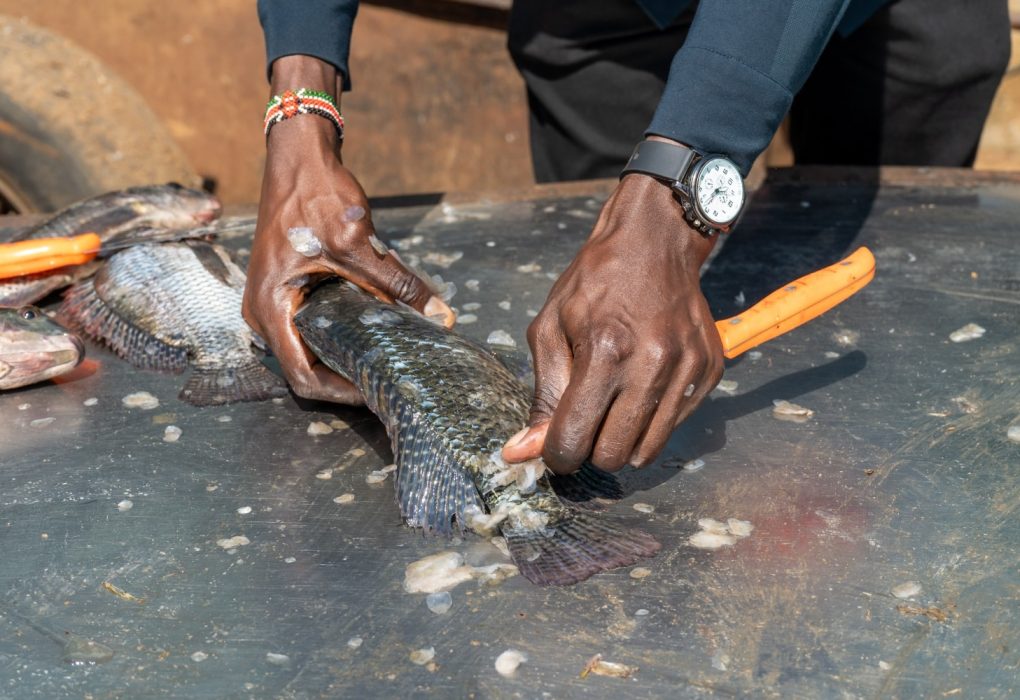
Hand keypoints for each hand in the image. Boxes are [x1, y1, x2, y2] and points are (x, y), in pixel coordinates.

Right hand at [243, 57, 452, 402]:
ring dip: (341, 360)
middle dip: (344, 380)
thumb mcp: (359, 243)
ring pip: (307, 351)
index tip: (376, 392)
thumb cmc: (316, 195)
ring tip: (380, 364)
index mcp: (270, 308)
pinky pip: (308, 330)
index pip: (303, 376)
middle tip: (385, 382)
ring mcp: (271, 304)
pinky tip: (369, 336)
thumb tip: (440, 316)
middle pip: (304, 368)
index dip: (341, 392)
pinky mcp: (284, 293)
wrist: (297, 156)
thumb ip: (397, 284)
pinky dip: (337, 338)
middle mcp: (262, 313)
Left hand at [502, 170, 723, 473]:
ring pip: (647, 451)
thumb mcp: (550, 328)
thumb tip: (520, 453)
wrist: (655, 242)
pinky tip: (645, 381)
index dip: (556, 452)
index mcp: (604, 352)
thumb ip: (541, 395)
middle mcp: (651, 365)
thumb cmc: (594, 283)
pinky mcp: (710, 371)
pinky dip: (655, 417)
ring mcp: (687, 369)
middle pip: (613, 456)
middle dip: (592, 447)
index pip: (573, 440)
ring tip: (616, 399)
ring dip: (624, 437)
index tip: (556, 440)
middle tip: (588, 416)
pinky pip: (676, 426)